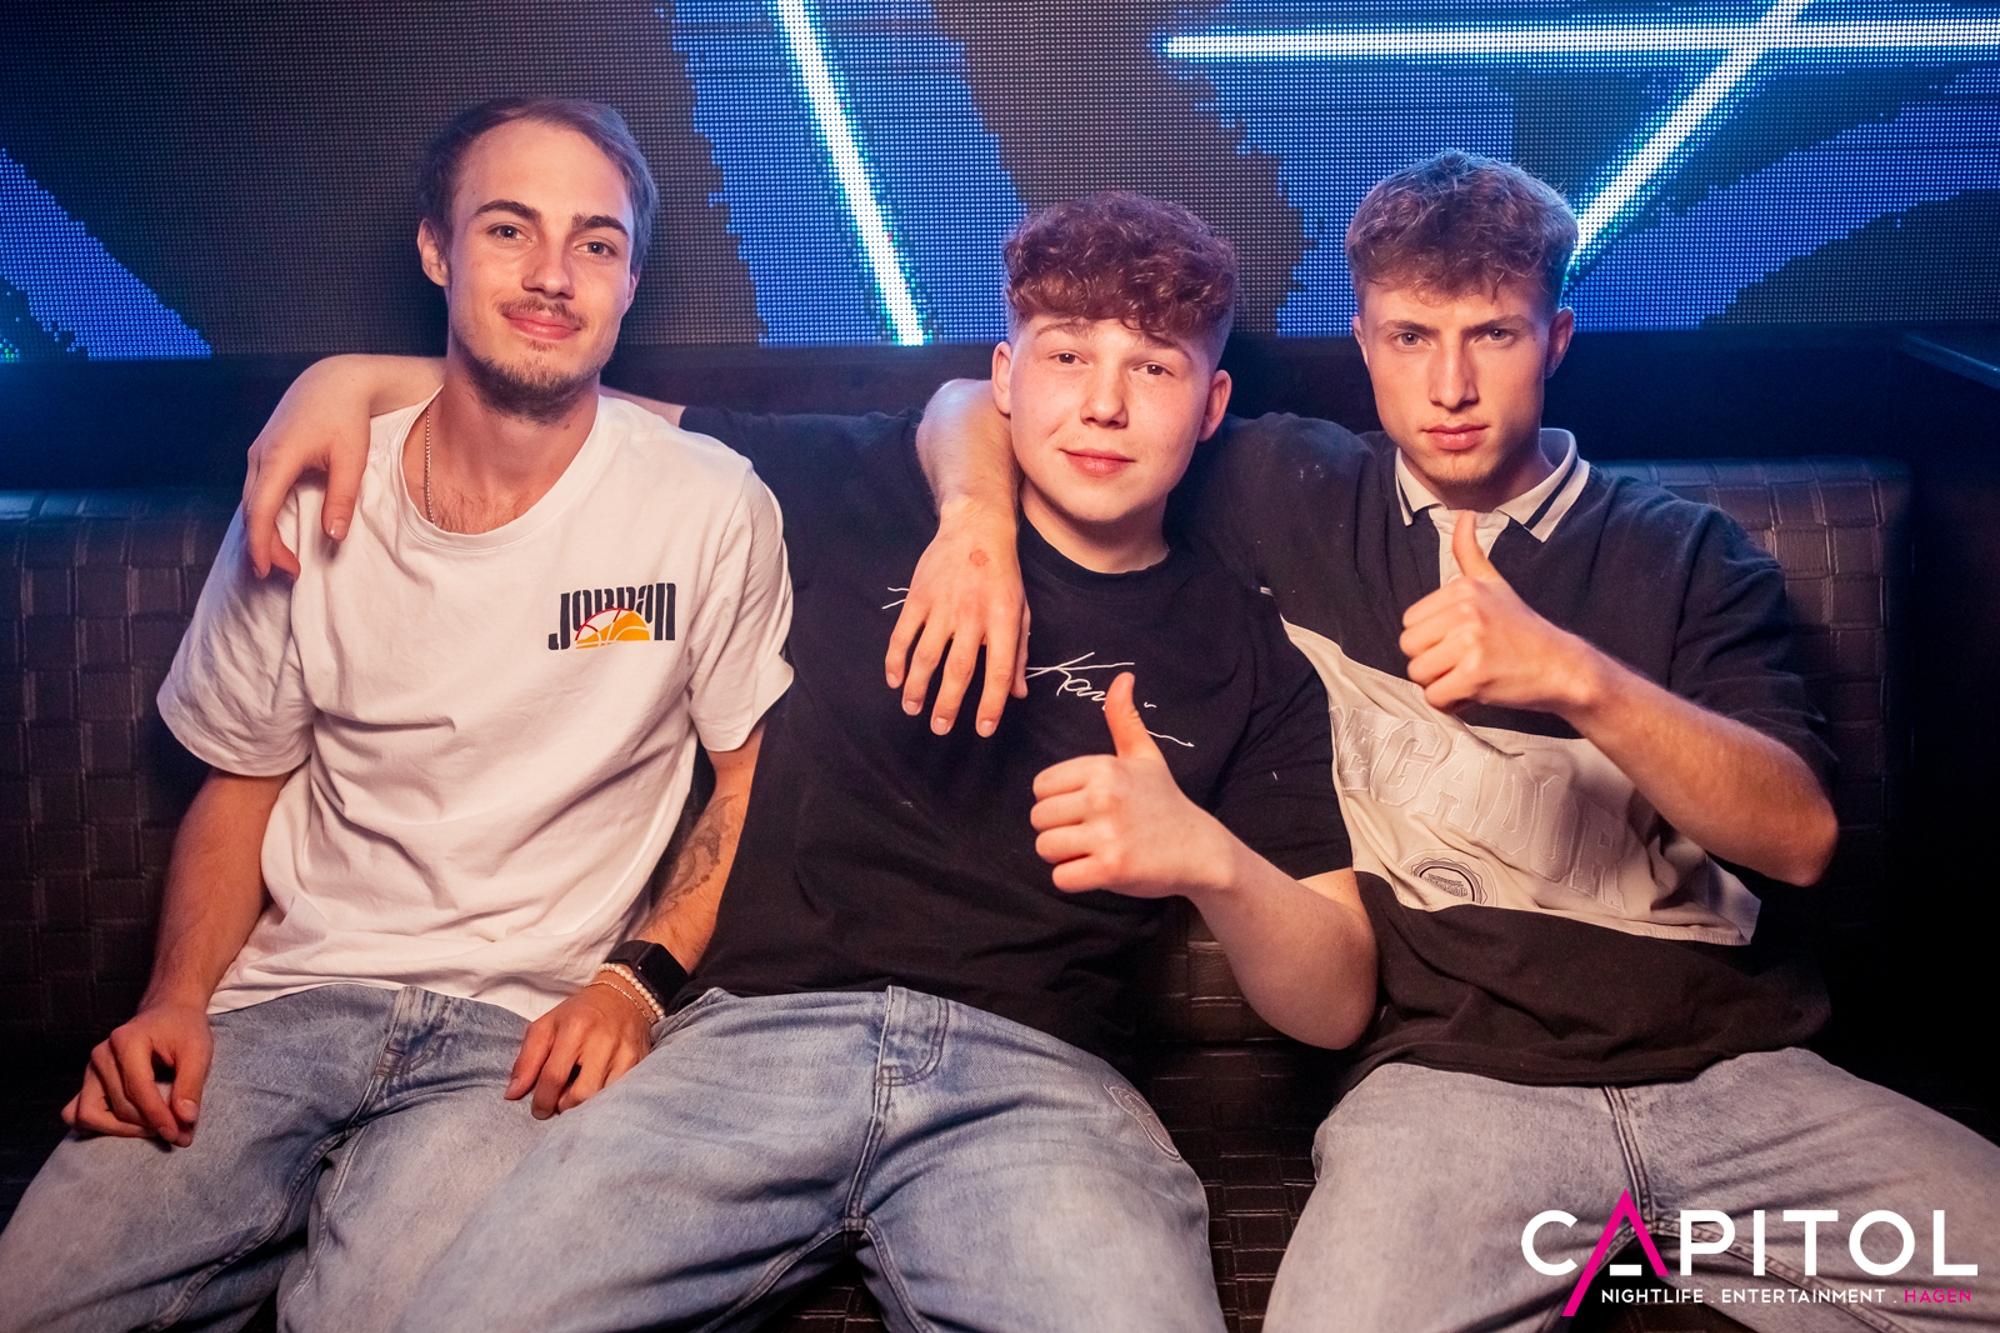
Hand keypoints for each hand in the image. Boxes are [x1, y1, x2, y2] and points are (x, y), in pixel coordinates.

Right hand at [62, 1002, 211, 1145]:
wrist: (168, 1013)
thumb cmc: (184, 1029)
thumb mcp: (198, 1050)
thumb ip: (191, 1085)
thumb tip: (185, 1120)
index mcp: (127, 1040)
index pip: (138, 1091)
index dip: (159, 1118)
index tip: (180, 1135)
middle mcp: (101, 1054)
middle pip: (119, 1107)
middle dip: (148, 1126)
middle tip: (178, 1133)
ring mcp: (90, 1068)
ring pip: (90, 1115)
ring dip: (122, 1130)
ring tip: (154, 1128)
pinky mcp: (87, 1081)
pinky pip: (76, 1113)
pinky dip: (100, 1125)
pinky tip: (129, 1125)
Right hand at [241, 357, 379, 577]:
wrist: (334, 380)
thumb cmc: (346, 416)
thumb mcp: (352, 459)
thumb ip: (342, 498)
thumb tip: (334, 536)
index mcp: (278, 457)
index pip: (260, 511)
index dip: (261, 545)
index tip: (268, 571)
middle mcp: (259, 456)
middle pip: (252, 511)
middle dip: (264, 546)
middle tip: (288, 573)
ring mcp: (258, 453)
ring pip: (252, 502)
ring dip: (264, 532)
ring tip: (285, 560)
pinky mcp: (264, 453)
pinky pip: (258, 491)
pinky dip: (264, 515)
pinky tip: (277, 531)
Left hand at [506, 979, 654, 1119]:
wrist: (624, 997)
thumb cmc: (579, 1013)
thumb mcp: (546, 1026)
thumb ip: (527, 1060)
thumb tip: (512, 1094)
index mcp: (576, 1029)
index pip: (553, 1078)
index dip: (541, 1101)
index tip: (538, 1109)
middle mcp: (603, 1042)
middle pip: (580, 1096)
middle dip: (564, 1106)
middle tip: (559, 1100)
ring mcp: (626, 1054)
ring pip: (601, 1100)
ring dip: (584, 1105)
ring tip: (577, 1092)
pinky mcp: (640, 1063)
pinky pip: (619, 1095)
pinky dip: (603, 1100)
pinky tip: (595, 1089)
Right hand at [884, 498, 1029, 736]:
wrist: (976, 528)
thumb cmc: (1003, 574)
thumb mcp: (1021, 611)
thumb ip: (1018, 653)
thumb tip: (1017, 694)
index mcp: (1003, 620)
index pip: (998, 671)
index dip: (991, 704)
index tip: (983, 729)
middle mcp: (972, 616)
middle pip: (958, 670)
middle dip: (948, 705)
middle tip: (940, 728)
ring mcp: (942, 606)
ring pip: (926, 656)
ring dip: (917, 688)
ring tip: (913, 709)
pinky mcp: (918, 597)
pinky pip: (902, 634)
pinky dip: (896, 660)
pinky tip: (894, 680)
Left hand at [1030, 673, 1229, 897]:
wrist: (1200, 849)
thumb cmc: (1165, 802)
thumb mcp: (1145, 756)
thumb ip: (1124, 719)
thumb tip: (1122, 677)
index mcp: (1103, 767)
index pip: (1040, 786)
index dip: (1057, 800)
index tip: (1086, 807)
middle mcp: (1102, 797)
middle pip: (1039, 818)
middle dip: (1058, 829)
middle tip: (1091, 832)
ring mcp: (1107, 834)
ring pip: (1046, 847)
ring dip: (1064, 856)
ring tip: (1093, 849)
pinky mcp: (1110, 868)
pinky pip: (1062, 877)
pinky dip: (1074, 879)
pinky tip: (1098, 869)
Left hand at [1400, 510, 1603, 715]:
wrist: (1560, 665)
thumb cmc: (1521, 628)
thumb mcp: (1494, 583)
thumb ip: (1468, 552)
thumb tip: (1464, 515)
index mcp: (1462, 589)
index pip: (1409, 622)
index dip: (1430, 639)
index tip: (1460, 641)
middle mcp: (1465, 612)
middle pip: (1409, 648)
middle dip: (1432, 661)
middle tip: (1465, 660)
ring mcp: (1470, 644)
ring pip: (1419, 674)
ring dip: (1440, 683)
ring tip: (1471, 674)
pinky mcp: (1475, 676)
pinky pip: (1435, 697)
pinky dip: (1452, 702)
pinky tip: (1475, 691)